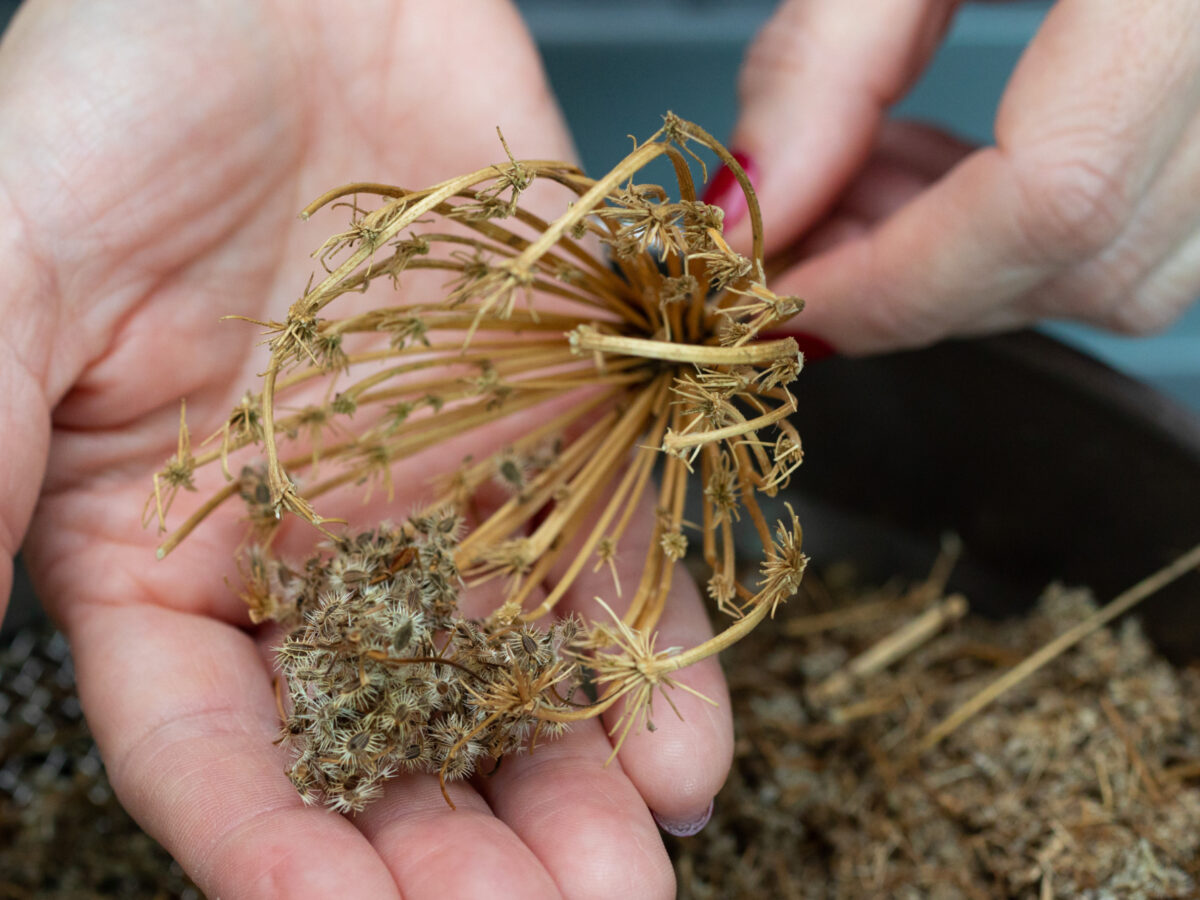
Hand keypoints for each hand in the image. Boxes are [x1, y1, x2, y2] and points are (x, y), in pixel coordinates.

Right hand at [0, 2, 728, 896]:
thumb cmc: (120, 100)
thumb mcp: (3, 276)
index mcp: (166, 553)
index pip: (218, 747)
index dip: (273, 850)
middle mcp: (321, 551)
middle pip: (388, 751)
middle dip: (457, 865)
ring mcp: (455, 496)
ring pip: (519, 692)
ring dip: (576, 804)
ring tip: (627, 895)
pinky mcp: (567, 428)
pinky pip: (619, 571)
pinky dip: (657, 670)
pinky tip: (685, 767)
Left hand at [720, 0, 1199, 352]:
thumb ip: (825, 58)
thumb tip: (751, 208)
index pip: (1053, 194)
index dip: (898, 280)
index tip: (783, 292)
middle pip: (1087, 253)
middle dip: (908, 281)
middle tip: (795, 234)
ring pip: (1127, 267)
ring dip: (960, 263)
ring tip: (860, 177)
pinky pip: (1152, 225)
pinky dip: (1020, 231)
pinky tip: (941, 166)